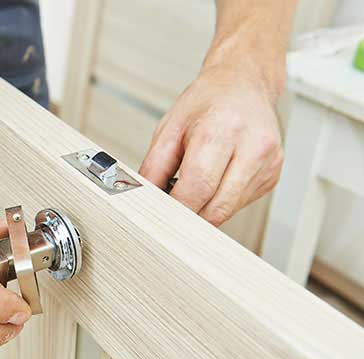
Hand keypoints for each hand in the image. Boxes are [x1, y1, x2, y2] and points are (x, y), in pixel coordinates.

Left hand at [139, 64, 283, 225]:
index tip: (159, 212)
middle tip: (170, 209)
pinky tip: (215, 180)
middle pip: (216, 207)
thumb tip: (144, 199)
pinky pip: (239, 204)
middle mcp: (253, 147)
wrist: (244, 83)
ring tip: (192, 188)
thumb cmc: (208, 102)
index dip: (175, 207)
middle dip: (188, 215)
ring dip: (204, 210)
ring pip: (228, 210)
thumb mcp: (169, 128)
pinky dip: (220, 201)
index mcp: (223, 130)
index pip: (198, 187)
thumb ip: (154, 167)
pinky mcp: (273, 175)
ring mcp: (268, 163)